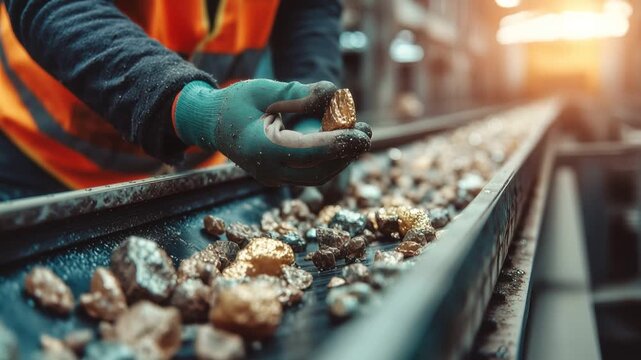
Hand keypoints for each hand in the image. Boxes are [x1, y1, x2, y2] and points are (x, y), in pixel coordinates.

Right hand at [172, 80, 371, 185]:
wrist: (211, 123)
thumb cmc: (236, 101)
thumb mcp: (265, 88)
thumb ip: (299, 92)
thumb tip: (335, 95)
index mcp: (261, 149)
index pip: (308, 152)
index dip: (339, 144)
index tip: (363, 135)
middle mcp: (266, 170)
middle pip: (318, 170)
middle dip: (346, 154)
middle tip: (368, 132)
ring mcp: (271, 178)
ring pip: (316, 177)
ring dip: (340, 159)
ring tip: (359, 136)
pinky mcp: (276, 178)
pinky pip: (308, 174)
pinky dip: (327, 160)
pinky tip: (340, 142)